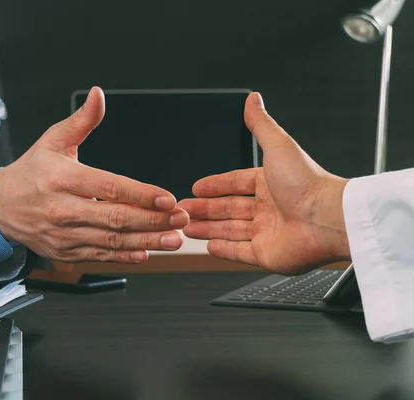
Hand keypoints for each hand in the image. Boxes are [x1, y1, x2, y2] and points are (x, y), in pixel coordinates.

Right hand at [0, 87, 188, 263]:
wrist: (0, 207)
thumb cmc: (31, 172)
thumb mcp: (52, 141)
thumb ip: (81, 121)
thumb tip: (99, 95)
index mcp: (62, 178)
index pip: (108, 187)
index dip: (141, 194)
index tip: (167, 198)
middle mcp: (63, 209)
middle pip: (115, 218)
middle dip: (153, 220)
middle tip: (181, 218)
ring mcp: (64, 234)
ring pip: (111, 240)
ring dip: (146, 242)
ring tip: (174, 239)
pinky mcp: (65, 251)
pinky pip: (99, 256)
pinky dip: (124, 257)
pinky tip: (146, 254)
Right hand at [179, 93, 350, 274]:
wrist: (327, 219)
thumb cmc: (308, 183)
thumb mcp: (278, 145)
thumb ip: (261, 125)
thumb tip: (253, 99)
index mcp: (271, 183)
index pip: (236, 183)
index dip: (215, 185)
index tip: (196, 187)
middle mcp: (270, 208)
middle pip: (229, 208)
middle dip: (204, 208)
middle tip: (184, 208)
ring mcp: (268, 232)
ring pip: (229, 230)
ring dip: (207, 228)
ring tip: (186, 226)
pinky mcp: (267, 254)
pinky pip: (239, 252)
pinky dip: (223, 249)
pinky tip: (207, 246)